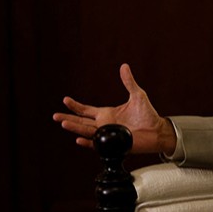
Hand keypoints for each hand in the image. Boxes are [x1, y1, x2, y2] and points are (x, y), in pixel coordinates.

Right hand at [52, 63, 175, 154]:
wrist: (157, 130)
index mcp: (107, 114)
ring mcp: (107, 135)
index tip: (65, 100)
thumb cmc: (148, 114)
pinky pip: (97, 145)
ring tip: (64, 123)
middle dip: (68, 118)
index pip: (86, 110)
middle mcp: (104, 124)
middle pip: (81, 122)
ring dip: (75, 128)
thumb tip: (124, 66)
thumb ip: (129, 82)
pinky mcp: (113, 144)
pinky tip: (79, 139)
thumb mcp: (138, 95)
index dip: (75, 106)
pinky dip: (88, 143)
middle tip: (55, 116)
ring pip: (86, 132)